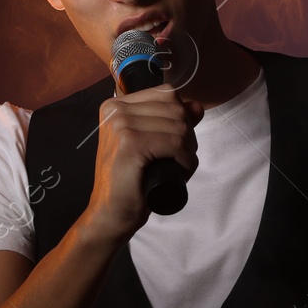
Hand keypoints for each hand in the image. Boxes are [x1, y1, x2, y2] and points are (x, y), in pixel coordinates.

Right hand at [85, 85, 203, 240]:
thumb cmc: (129, 181)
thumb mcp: (150, 145)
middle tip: (181, 159)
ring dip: (189, 150)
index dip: (182, 117)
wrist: (110, 213)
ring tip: (179, 167)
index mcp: (115, 105)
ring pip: (179, 126)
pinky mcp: (130, 144)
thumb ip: (171, 122)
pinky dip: (186, 159)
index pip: (166, 94)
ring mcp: (121, 125)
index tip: (177, 142)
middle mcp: (115, 110)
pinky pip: (175, 143)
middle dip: (188, 135)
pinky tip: (181, 170)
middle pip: (175, 108)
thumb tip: (198, 106)